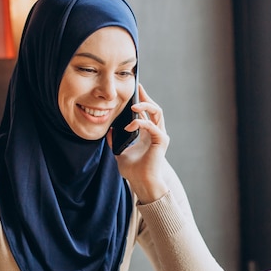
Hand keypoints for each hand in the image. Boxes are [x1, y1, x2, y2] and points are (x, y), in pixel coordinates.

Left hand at [107, 84, 169, 203]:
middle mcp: (156, 132)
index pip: (146, 112)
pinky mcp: (161, 140)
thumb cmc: (133, 171)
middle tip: (137, 87)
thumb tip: (109, 131)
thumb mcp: (119, 152)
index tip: (134, 89)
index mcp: (147, 134)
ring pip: (157, 112)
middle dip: (145, 96)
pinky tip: (129, 126)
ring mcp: (160, 135)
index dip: (141, 99)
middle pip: (155, 108)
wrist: (141, 183)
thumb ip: (115, 141)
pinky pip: (151, 125)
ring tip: (133, 105)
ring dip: (145, 105)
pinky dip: (140, 123)